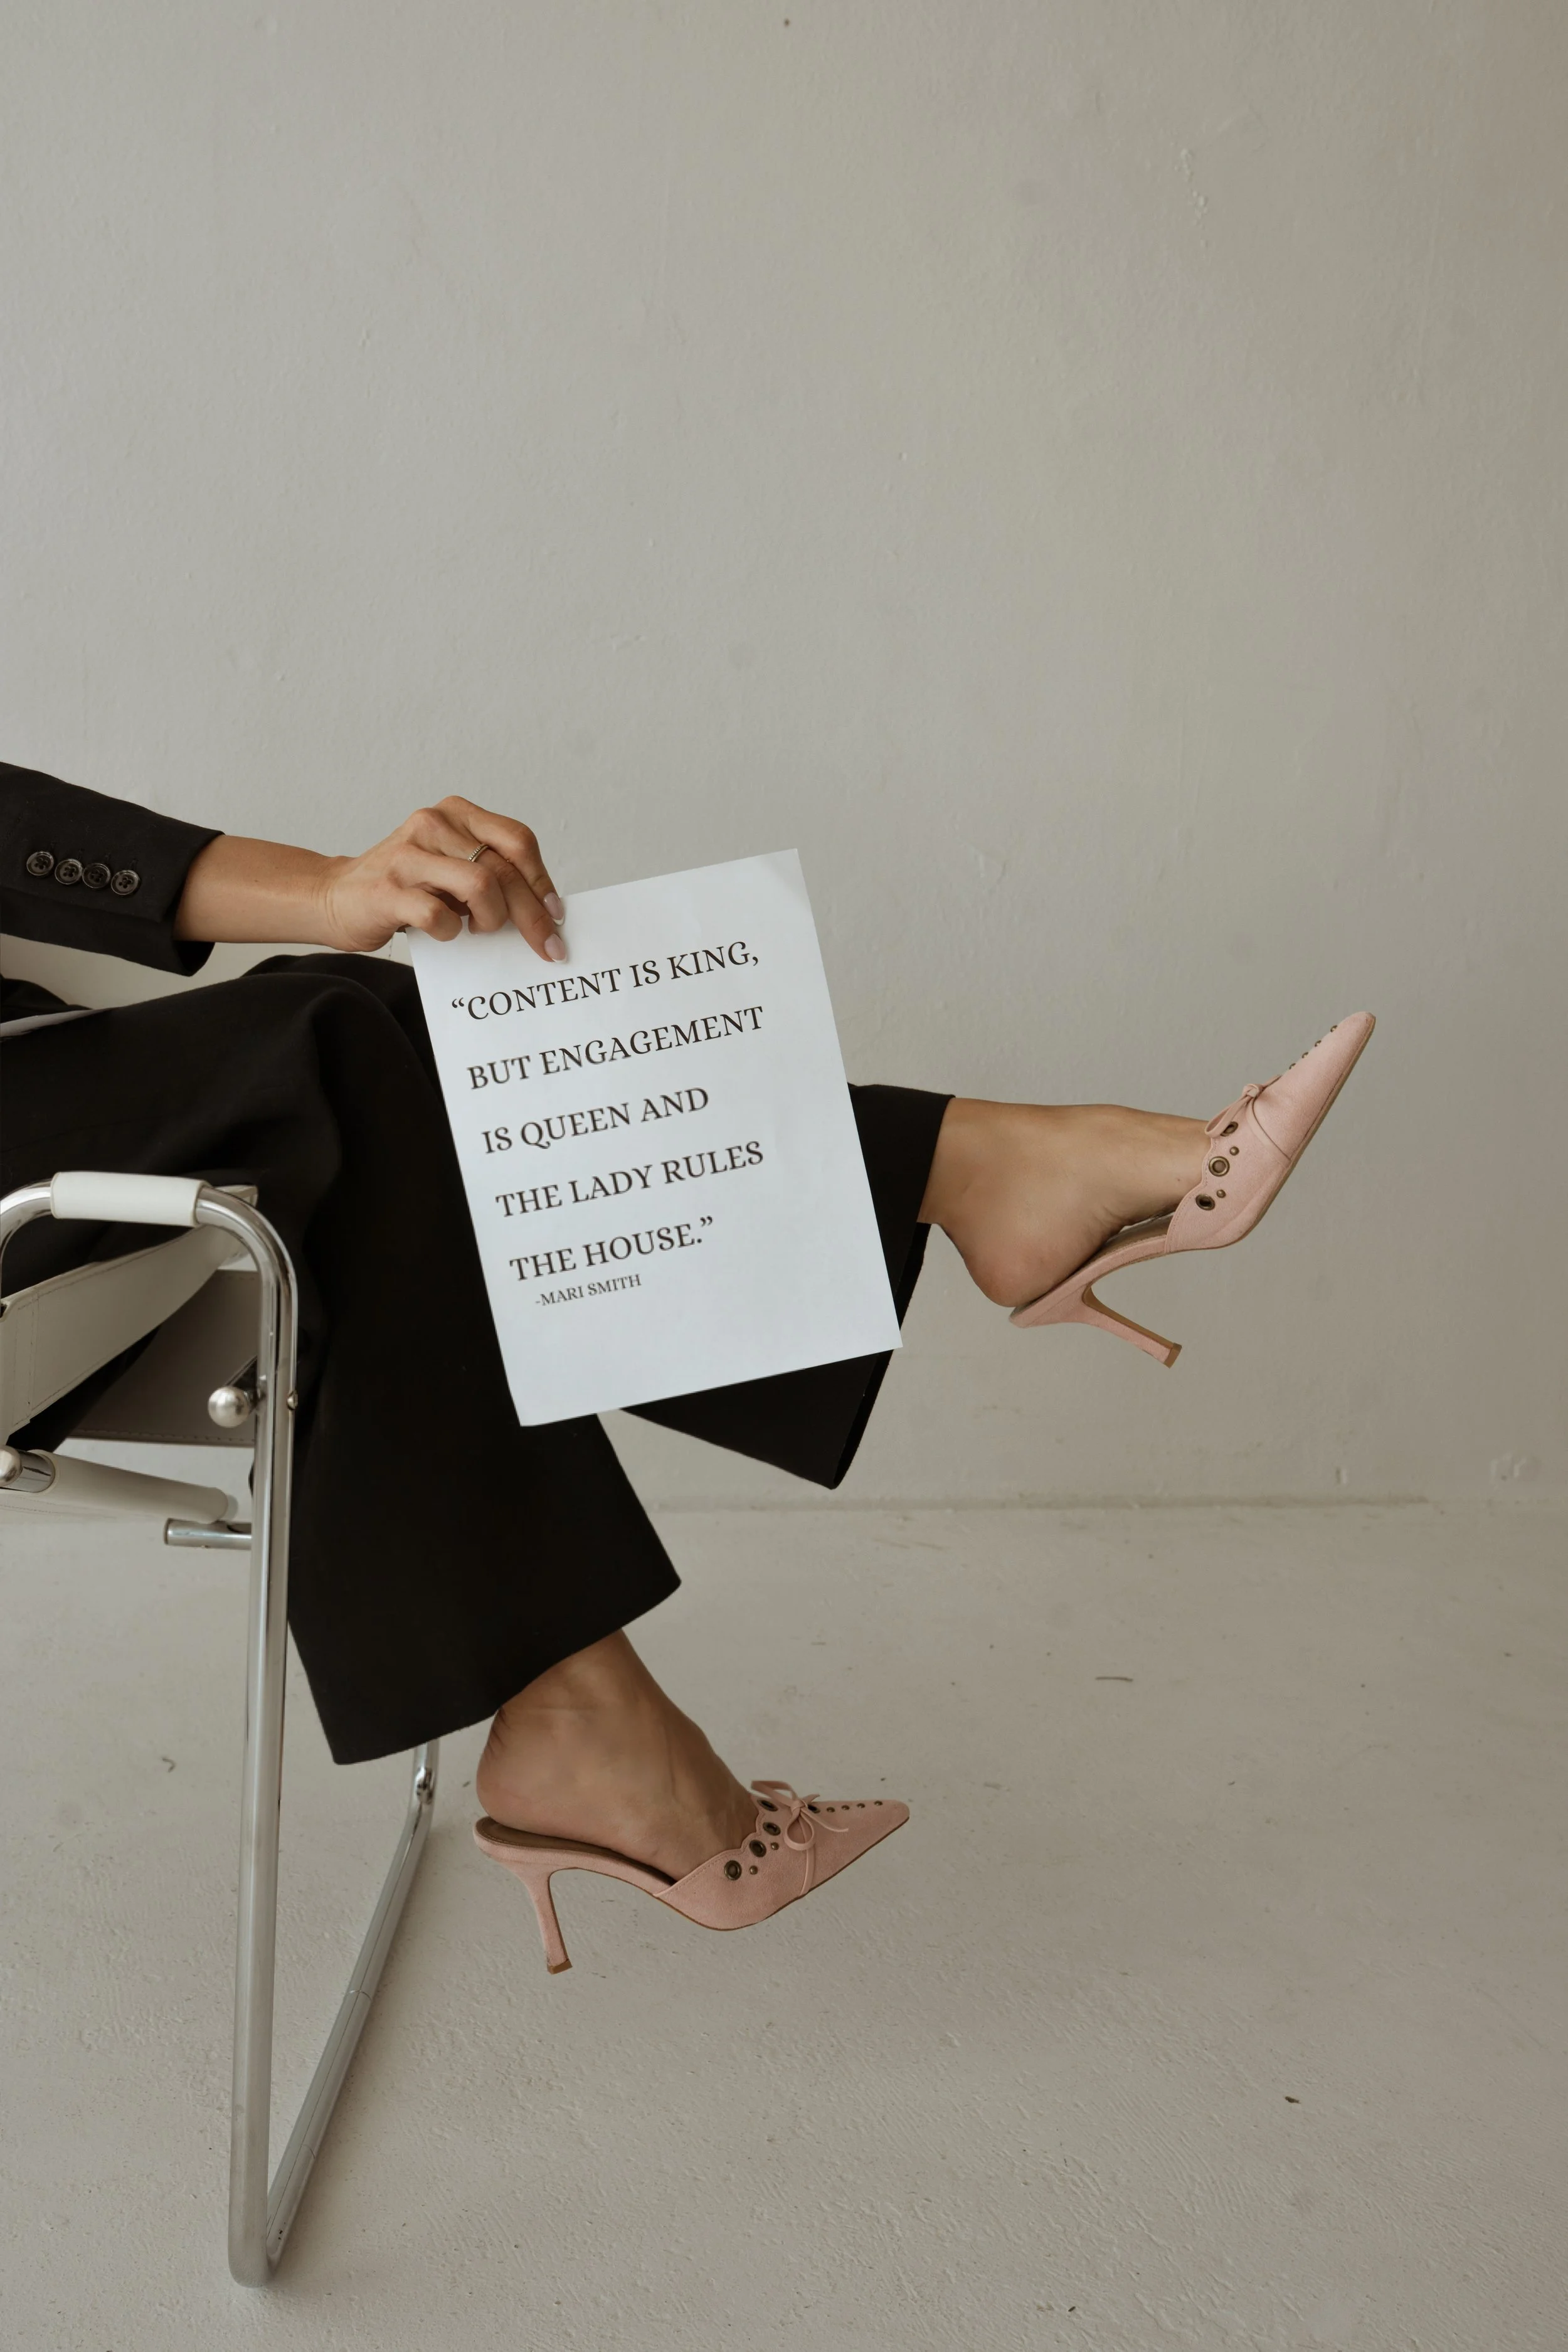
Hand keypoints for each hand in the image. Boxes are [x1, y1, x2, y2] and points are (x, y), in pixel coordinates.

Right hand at [314, 797, 565, 961]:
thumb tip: (543, 907)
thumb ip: (491, 871)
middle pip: (504, 868)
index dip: (542, 879)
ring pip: (481, 885)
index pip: (517, 840)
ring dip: (492, 919)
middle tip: (548, 948)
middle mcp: (433, 824)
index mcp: (455, 813)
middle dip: (533, 915)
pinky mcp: (388, 890)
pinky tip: (446, 931)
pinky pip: (439, 914)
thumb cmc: (406, 886)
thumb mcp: (452, 865)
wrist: (336, 896)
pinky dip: (452, 931)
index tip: (556, 914)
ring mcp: (408, 855)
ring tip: (479, 929)